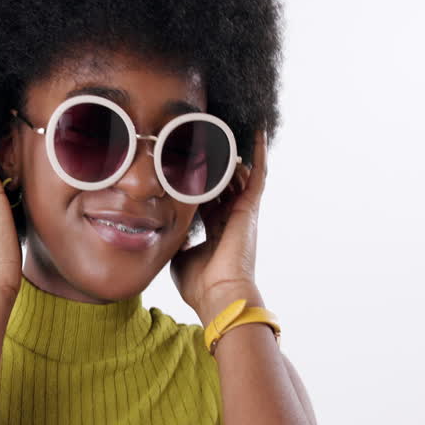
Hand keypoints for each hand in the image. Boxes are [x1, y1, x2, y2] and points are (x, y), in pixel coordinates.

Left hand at [169, 129, 269, 318]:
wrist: (219, 295)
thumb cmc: (200, 284)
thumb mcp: (180, 256)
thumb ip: (176, 239)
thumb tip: (164, 229)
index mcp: (216, 228)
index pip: (208, 196)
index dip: (200, 180)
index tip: (187, 163)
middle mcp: (231, 217)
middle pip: (224, 181)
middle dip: (215, 162)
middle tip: (203, 139)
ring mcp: (243, 211)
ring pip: (239, 174)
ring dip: (230, 154)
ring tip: (222, 129)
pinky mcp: (250, 207)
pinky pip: (259, 174)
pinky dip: (260, 153)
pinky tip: (258, 131)